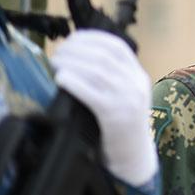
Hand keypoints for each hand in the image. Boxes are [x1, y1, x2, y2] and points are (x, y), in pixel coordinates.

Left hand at [51, 29, 157, 186]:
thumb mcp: (124, 95)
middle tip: (58, 52)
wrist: (134, 156)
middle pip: (105, 56)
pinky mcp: (116, 116)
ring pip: (98, 71)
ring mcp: (128, 99)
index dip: (94, 38)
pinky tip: (62, 79)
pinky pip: (93, 94)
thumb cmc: (121, 125)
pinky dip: (75, 83)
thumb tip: (78, 57)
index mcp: (139, 76)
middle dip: (78, 49)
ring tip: (55, 63)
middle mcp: (137, 84)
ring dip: (72, 63)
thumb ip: (111, 78)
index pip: (118, 47)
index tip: (74, 38)